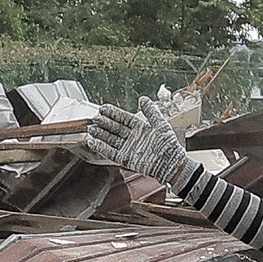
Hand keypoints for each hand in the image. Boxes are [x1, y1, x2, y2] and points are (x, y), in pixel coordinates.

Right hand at [78, 99, 192, 186]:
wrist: (171, 163)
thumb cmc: (169, 144)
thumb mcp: (161, 124)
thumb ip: (151, 112)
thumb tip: (143, 98)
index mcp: (140, 128)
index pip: (123, 118)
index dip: (113, 113)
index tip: (103, 108)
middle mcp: (133, 137)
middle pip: (115, 129)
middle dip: (104, 123)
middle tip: (94, 118)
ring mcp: (128, 148)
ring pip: (111, 140)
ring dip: (101, 135)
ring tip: (91, 129)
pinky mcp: (125, 159)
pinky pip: (110, 152)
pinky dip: (101, 147)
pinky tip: (93, 142)